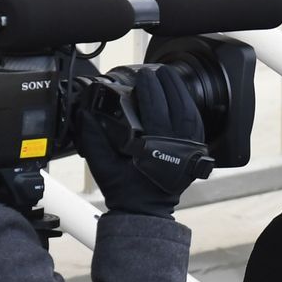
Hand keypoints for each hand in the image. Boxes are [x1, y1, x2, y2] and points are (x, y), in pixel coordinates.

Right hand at [75, 65, 207, 216]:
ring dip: (180, 92)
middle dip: (167, 84)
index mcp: (156, 150)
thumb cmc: (125, 191)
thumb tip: (85, 112)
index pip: (157, 110)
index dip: (151, 89)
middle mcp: (178, 149)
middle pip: (178, 107)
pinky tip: (180, 95)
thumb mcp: (102, 165)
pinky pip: (197, 125)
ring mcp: (190, 151)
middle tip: (155, 69)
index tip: (143, 75)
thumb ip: (92, 138)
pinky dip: (189, 107)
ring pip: (192, 114)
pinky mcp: (195, 153)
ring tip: (168, 76)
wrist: (144, 212)